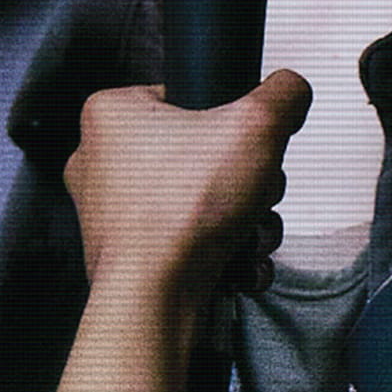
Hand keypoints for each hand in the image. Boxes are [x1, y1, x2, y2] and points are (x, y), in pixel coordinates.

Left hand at [65, 71, 311, 311]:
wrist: (156, 300)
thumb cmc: (179, 216)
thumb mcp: (256, 125)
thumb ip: (283, 93)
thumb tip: (289, 91)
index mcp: (111, 115)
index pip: (185, 96)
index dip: (226, 118)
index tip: (239, 139)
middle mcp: (101, 162)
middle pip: (202, 153)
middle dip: (242, 178)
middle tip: (248, 187)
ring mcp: (113, 214)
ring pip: (201, 201)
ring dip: (240, 217)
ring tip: (246, 228)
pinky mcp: (131, 256)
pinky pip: (189, 240)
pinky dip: (222, 250)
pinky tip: (236, 256)